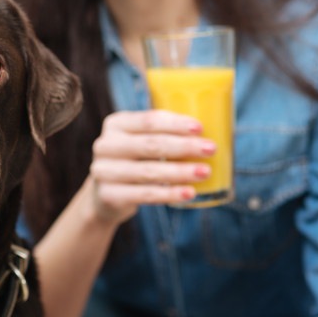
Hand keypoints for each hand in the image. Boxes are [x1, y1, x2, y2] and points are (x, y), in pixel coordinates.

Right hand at [87, 109, 214, 224]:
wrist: (106, 196)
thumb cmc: (136, 160)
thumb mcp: (141, 140)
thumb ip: (164, 132)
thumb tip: (212, 127)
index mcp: (116, 123)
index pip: (148, 120)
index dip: (175, 123)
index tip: (200, 128)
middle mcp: (106, 145)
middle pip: (150, 145)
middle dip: (184, 146)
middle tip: (211, 148)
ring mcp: (104, 171)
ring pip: (149, 171)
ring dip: (180, 172)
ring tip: (205, 172)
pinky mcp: (109, 196)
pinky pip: (145, 195)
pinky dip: (169, 194)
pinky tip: (190, 193)